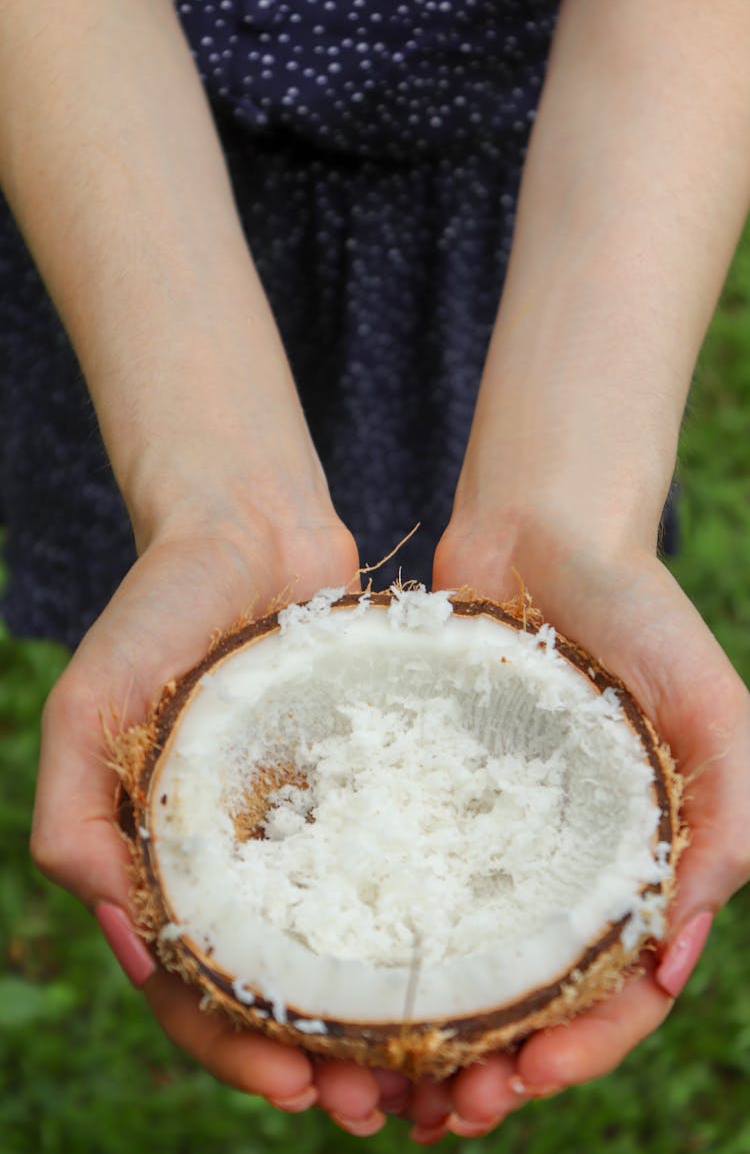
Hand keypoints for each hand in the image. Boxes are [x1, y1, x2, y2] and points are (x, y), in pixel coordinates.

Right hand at [30, 507, 407, 1132]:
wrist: (249, 528)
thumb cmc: (156, 612)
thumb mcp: (86, 712)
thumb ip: (75, 823)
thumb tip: (139, 943)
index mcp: (173, 864)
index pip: (199, 986)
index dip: (238, 1049)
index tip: (300, 1085)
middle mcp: (244, 858)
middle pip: (279, 987)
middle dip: (321, 1056)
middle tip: (380, 1106)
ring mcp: (310, 823)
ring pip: (345, 944)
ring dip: (378, 1015)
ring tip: (433, 1067)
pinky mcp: (368, 782)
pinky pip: (399, 865)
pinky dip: (422, 924)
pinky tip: (467, 960)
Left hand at [426, 517, 749, 1138]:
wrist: (540, 530)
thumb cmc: (638, 611)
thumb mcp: (710, 706)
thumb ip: (727, 818)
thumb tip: (674, 955)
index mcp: (638, 861)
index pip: (618, 988)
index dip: (581, 1049)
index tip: (520, 1080)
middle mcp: (561, 863)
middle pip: (535, 996)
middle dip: (497, 1065)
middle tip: (439, 1111)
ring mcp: (490, 834)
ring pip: (464, 961)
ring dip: (434, 1032)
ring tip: (383, 1082)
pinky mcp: (426, 795)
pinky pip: (400, 881)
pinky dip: (381, 945)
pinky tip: (342, 982)